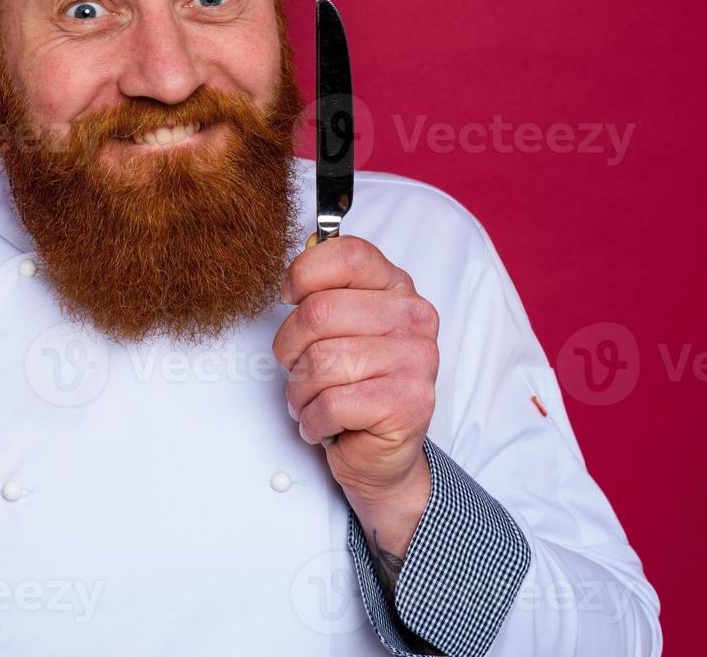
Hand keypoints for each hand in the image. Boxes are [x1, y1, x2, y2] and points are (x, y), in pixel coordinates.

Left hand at [272, 234, 437, 508]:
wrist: (381, 453)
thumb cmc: (353, 384)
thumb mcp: (339, 327)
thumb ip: (322, 291)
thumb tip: (293, 273)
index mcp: (396, 288)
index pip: (348, 254)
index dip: (304, 274)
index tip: (291, 297)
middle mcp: (413, 319)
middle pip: (318, 311)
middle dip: (290, 348)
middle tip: (300, 368)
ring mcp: (416, 360)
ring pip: (319, 362)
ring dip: (301, 391)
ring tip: (316, 400)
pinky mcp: (408, 404)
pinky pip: (330, 404)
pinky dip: (314, 420)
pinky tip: (328, 423)